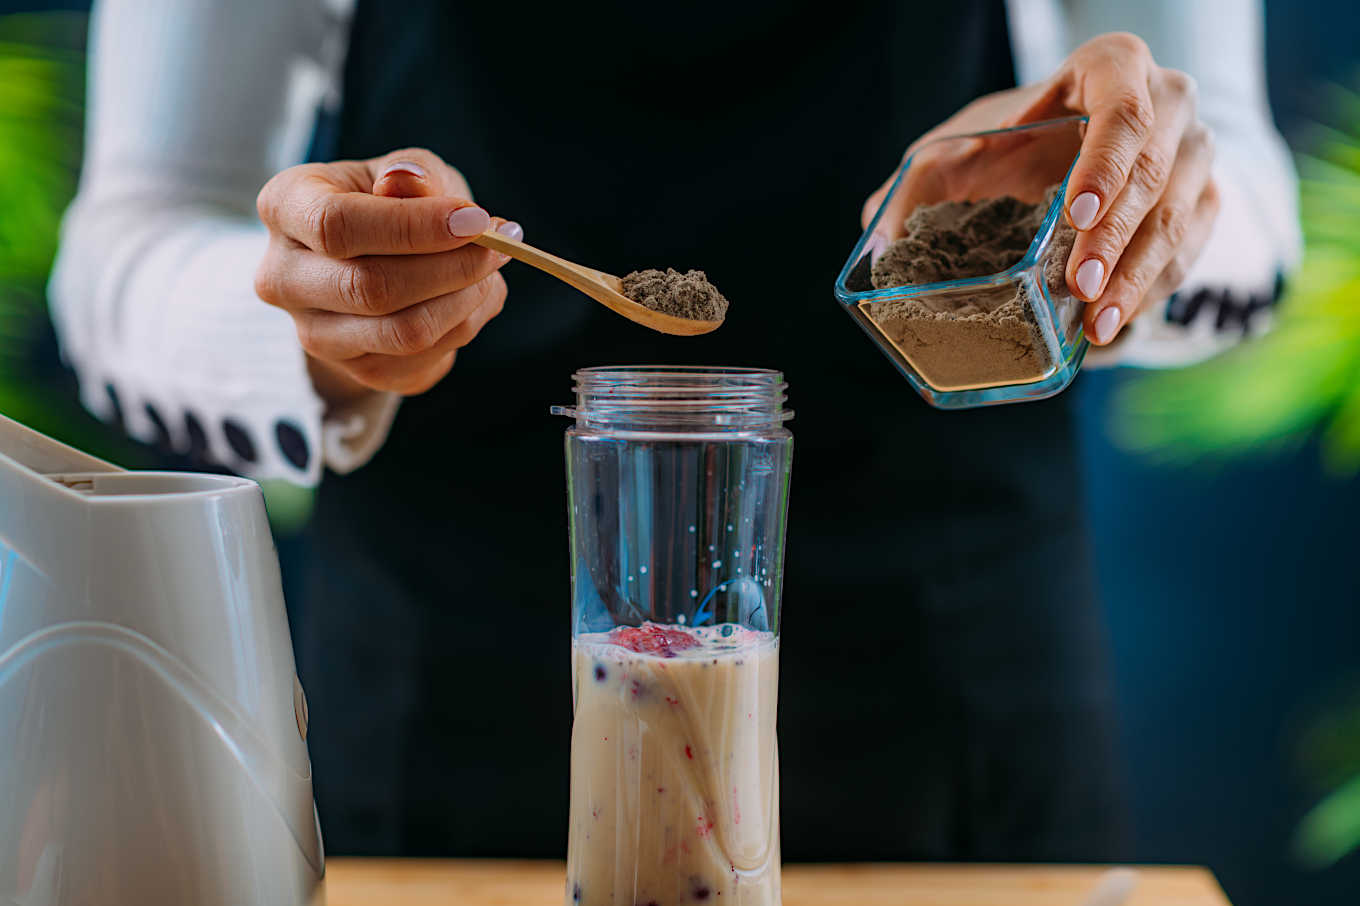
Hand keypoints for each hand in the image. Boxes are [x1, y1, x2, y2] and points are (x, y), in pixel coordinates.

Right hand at [254, 147, 519, 405]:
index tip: (476, 220)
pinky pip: (422, 359)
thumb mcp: (403, 172)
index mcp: (284, 208)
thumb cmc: (390, 203)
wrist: (375, 260)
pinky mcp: (356, 371)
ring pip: (402, 332)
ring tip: (491, 270)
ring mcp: (314, 334)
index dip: (413, 226)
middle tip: (500, 246)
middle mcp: (282, 277)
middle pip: (370, 287)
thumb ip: (412, 173)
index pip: (337, 225)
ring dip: (465, 300)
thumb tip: (411, 182)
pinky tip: (474, 296)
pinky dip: (464, 325)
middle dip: (452, 267)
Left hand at [862, 33, 1217, 345]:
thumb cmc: (1003, 147)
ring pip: (1180, 218)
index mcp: (1113, 67)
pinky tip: (1110, 328)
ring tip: (1096, 325)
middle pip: (1154, 173)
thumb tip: (878, 243)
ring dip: (1138, 277)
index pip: (1124, 110)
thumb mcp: (950, 155)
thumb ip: (911, 191)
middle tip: (1079, 288)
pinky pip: (1190, 251)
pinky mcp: (1202, 202)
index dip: (1104, 165)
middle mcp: (1169, 102)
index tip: (1073, 218)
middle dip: (1116, 240)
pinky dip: (1150, 291)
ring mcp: (1195, 152)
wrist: (1056, 153)